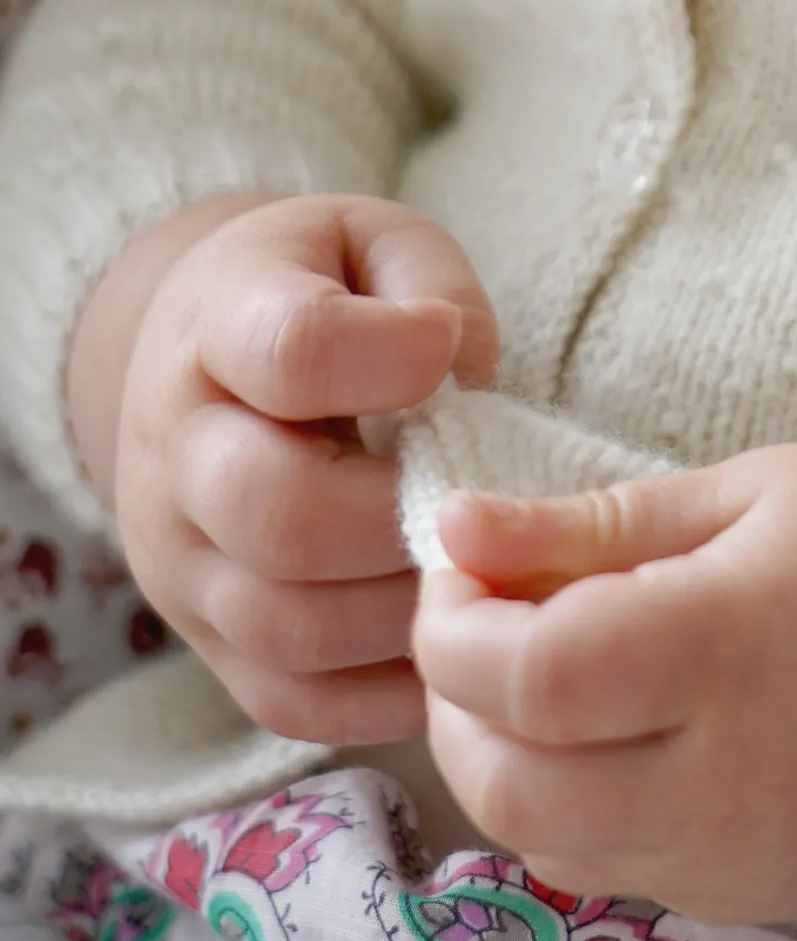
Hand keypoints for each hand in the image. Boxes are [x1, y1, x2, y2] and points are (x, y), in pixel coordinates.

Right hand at [102, 194, 498, 744]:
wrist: (197, 353)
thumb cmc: (320, 292)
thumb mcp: (375, 239)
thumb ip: (429, 284)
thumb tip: (459, 372)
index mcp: (219, 328)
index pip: (290, 349)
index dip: (388, 356)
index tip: (442, 344)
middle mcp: (178, 454)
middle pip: (279, 515)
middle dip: (403, 515)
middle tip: (475, 496)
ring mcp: (180, 563)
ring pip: (286, 626)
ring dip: (405, 610)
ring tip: (473, 568)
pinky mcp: (205, 643)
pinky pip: (292, 701)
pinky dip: (385, 690)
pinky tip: (446, 637)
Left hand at [414, 444, 796, 917]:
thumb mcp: (752, 489)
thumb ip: (591, 525)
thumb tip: (455, 526)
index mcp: (731, 646)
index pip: (528, 672)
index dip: (454, 624)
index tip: (458, 565)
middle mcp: (727, 773)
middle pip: (508, 780)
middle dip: (449, 699)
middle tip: (471, 621)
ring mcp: (736, 854)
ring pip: (539, 839)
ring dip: (494, 758)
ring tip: (529, 673)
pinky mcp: (747, 896)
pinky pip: (605, 867)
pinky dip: (562, 804)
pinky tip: (601, 729)